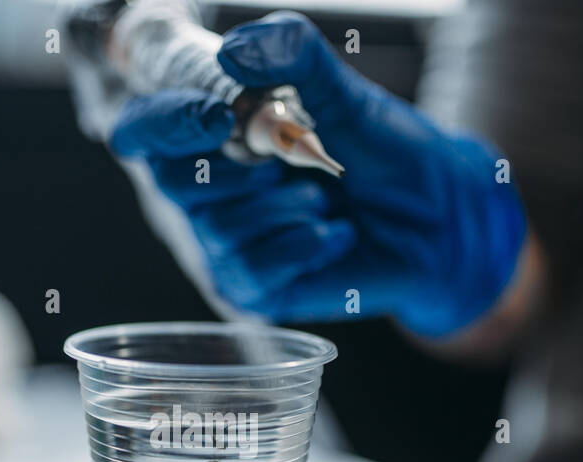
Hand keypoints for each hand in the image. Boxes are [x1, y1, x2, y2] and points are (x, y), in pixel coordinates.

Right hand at [109, 11, 528, 337]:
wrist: (438, 220)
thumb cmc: (383, 153)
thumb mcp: (344, 92)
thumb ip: (294, 55)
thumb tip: (233, 52)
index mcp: (213, 136)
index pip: (144, 129)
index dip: (165, 120)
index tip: (219, 116)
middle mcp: (208, 192)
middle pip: (169, 183)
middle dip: (236, 169)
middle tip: (290, 161)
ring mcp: (227, 244)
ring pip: (218, 230)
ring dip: (284, 207)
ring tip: (325, 197)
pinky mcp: (254, 288)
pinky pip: (252, 271)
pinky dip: (303, 244)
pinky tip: (335, 235)